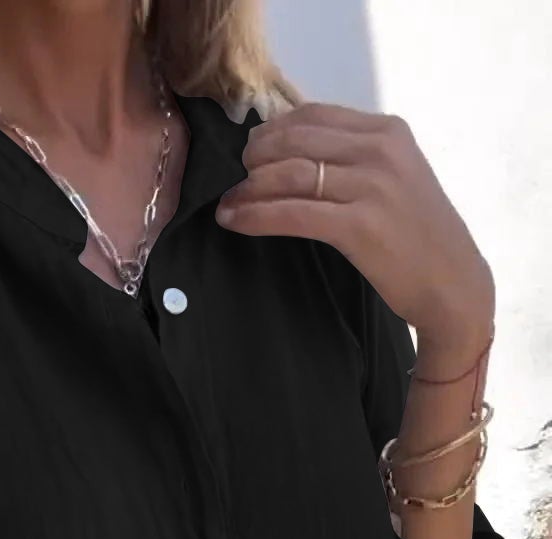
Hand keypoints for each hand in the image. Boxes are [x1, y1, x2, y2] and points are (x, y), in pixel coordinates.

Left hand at [215, 102, 494, 360]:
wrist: (452, 282)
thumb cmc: (419, 237)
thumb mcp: (396, 179)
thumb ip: (357, 159)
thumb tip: (296, 153)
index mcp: (388, 131)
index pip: (315, 114)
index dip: (274, 129)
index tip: (253, 150)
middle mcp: (380, 150)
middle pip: (296, 138)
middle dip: (256, 156)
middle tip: (237, 176)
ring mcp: (371, 186)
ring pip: (290, 173)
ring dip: (249, 187)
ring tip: (229, 202)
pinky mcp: (359, 225)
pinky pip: (293, 213)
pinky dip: (256, 215)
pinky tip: (235, 220)